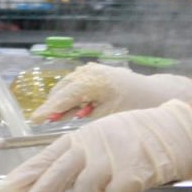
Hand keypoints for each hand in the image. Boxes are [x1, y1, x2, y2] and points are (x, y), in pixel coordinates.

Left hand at [0, 99, 191, 191]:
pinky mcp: (133, 170)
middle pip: (57, 175)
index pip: (46, 158)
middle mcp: (92, 146)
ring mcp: (112, 157)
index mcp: (82, 139)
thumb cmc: (136, 137)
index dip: (24, 176)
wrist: (176, 128)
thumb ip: (79, 159)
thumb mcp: (101, 139)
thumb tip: (49, 184)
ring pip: (84, 188)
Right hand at [29, 63, 191, 121]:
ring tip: (57, 117)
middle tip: (43, 122)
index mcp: (94, 83)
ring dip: (61, 100)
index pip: (64, 97)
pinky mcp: (95, 71)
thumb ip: (83, 118)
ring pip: (67, 85)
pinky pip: (75, 83)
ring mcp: (92, 69)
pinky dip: (70, 95)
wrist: (157, 93)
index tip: (34, 120)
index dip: (48, 109)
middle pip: (62, 89)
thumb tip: (62, 122)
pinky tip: (71, 109)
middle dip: (53, 105)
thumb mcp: (109, 118)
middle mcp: (90, 72)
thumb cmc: (137, 109)